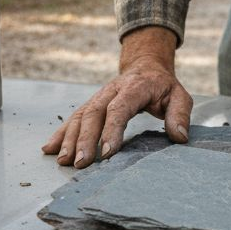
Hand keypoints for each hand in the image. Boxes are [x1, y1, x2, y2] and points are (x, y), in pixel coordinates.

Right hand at [42, 26, 192, 168]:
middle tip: (81, 163)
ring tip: (64, 161)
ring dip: (69, 139)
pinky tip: (50, 149)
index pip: (119, 108)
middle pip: (94, 114)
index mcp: (134, 87)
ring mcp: (98, 97)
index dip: (112, 130)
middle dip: (85, 139)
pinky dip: (61, 134)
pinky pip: (73, 118)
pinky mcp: (91, 104)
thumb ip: (180, 115)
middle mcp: (111, 91)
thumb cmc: (163, 86)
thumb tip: (179, 136)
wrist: (145, 66)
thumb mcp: (180, 96)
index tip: (108, 152)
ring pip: (80, 116)